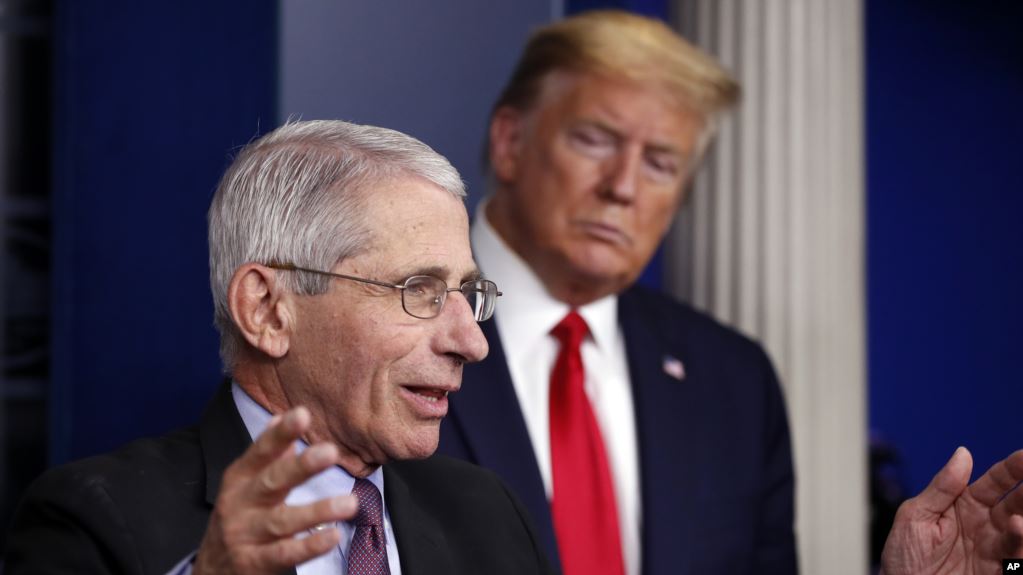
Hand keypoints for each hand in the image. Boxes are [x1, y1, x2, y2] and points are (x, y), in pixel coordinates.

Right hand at [193, 407, 356, 573]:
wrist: (211, 568)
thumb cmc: (238, 515)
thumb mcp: (245, 483)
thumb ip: (266, 453)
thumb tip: (281, 418)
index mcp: (240, 478)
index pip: (261, 452)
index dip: (281, 434)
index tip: (302, 414)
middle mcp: (241, 504)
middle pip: (272, 482)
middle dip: (301, 467)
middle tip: (330, 451)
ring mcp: (247, 535)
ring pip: (283, 521)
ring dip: (317, 511)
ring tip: (350, 503)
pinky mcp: (255, 562)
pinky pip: (285, 554)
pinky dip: (309, 546)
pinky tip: (333, 536)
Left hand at [880, 446, 1022, 574]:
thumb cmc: (904, 558)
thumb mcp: (914, 516)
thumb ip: (941, 487)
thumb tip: (963, 453)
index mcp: (964, 505)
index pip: (995, 482)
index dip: (1012, 469)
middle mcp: (985, 527)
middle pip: (1015, 505)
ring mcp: (992, 551)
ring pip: (1018, 535)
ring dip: (1022, 529)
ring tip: (1018, 522)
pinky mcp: (996, 573)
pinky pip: (1015, 561)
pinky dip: (1019, 552)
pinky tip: (1017, 536)